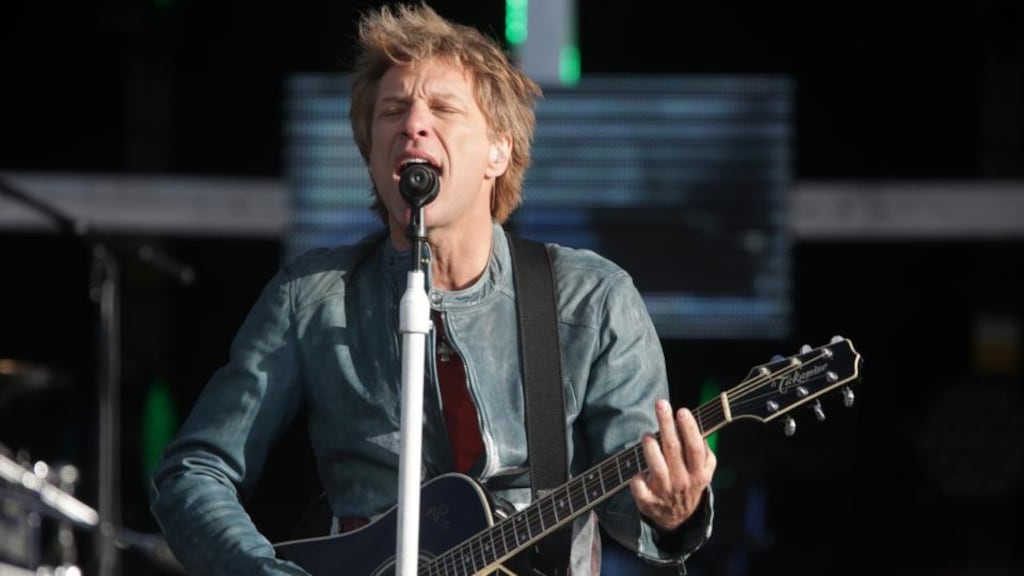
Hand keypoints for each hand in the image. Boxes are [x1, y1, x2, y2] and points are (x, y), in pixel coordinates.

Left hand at [629, 399, 715, 530]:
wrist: (678, 518)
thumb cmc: (690, 484)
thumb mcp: (704, 472)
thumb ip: (705, 454)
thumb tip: (698, 429)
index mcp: (698, 473)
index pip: (695, 448)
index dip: (689, 429)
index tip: (682, 411)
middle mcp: (682, 482)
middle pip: (673, 449)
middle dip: (666, 425)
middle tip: (661, 404)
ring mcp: (664, 492)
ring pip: (656, 467)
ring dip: (650, 448)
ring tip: (646, 435)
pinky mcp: (648, 501)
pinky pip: (639, 487)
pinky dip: (636, 478)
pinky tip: (635, 469)